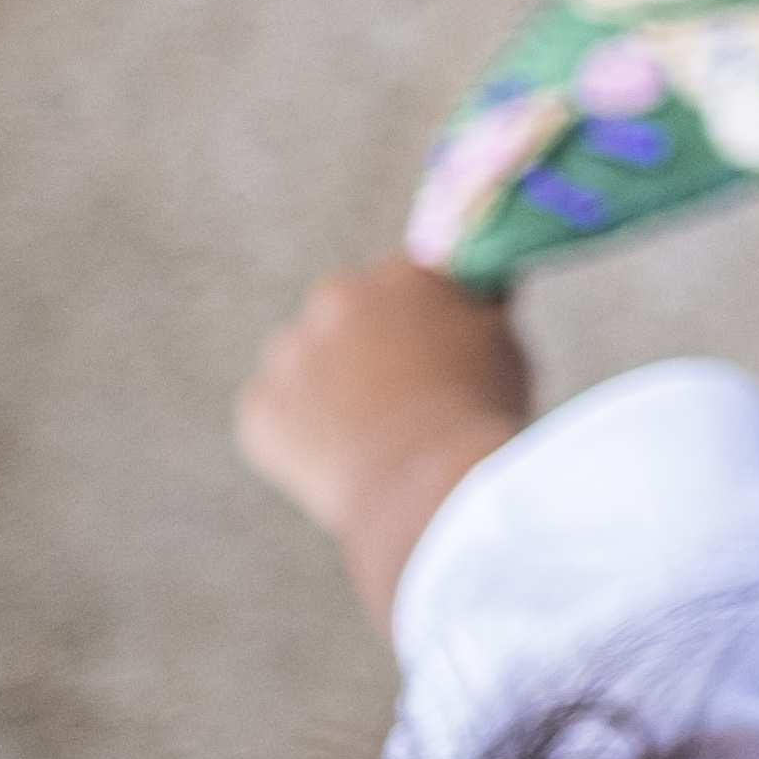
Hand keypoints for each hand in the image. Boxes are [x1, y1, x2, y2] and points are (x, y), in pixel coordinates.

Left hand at [236, 251, 532, 627]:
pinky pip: (279, 413)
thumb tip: (476, 291)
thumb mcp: (500, 340)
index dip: (426, 314)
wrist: (427, 485)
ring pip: (307, 362)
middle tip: (403, 393)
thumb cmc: (478, 412)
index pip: (409, 280)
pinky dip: (302, 431)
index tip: (438, 345)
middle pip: (349, 313)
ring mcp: (288, 353)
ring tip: (375, 433)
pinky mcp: (258, 408)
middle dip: (368, 342)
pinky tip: (343, 456)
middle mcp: (335, 298)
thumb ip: (474, 306)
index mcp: (400, 273)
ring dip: (330, 384)